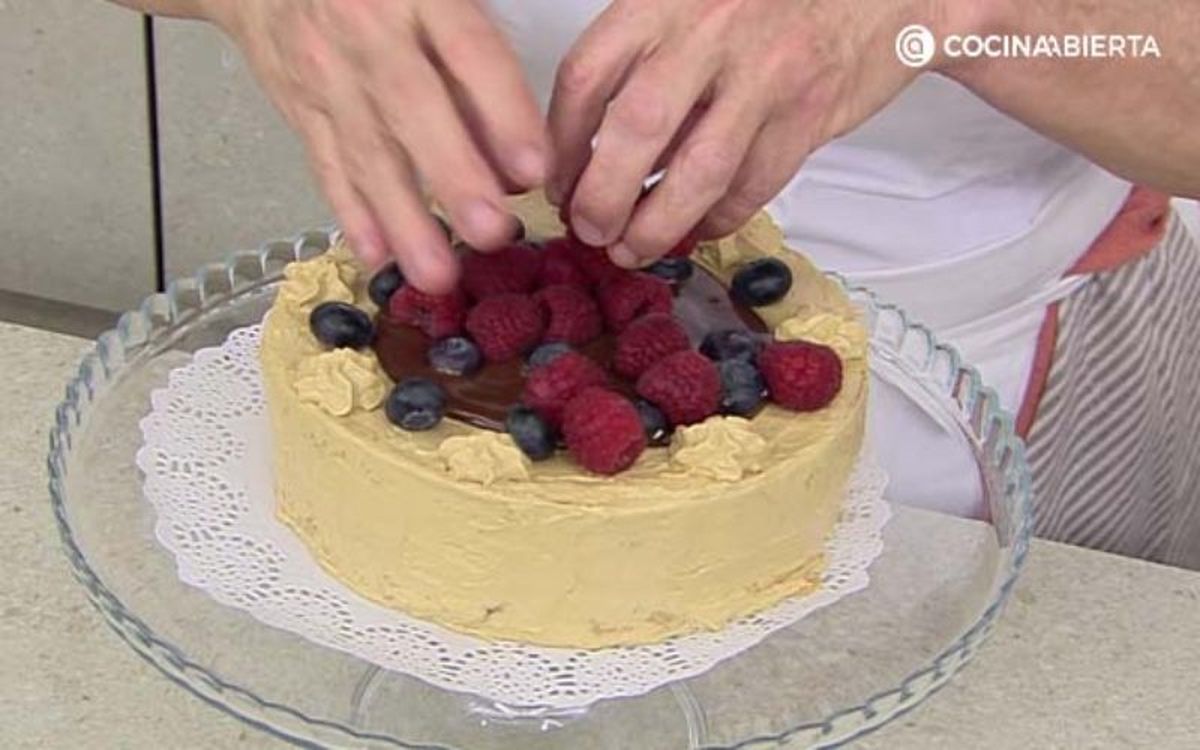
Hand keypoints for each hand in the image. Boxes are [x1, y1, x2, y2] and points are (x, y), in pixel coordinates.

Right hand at [202, 0, 547, 292]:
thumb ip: (478, 56)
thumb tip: (517, 153)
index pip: (469, 52)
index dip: (503, 112)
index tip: (534, 170)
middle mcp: (369, 34)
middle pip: (412, 109)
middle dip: (455, 178)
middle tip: (492, 233)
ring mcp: (327, 76)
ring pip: (368, 153)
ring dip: (405, 221)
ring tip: (439, 276)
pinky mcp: (301, 111)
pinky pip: (326, 166)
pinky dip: (351, 215)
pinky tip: (377, 256)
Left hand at [547, 0, 963, 266]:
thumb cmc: (775, 3)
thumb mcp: (696, 4)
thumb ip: (645, 57)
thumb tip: (585, 147)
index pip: (588, 76)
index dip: (563, 144)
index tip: (558, 184)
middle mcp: (712, 29)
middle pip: (635, 127)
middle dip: (602, 196)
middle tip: (589, 230)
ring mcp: (765, 75)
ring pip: (697, 171)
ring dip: (657, 224)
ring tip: (634, 249)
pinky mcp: (807, 116)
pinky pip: (751, 187)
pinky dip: (717, 220)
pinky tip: (697, 230)